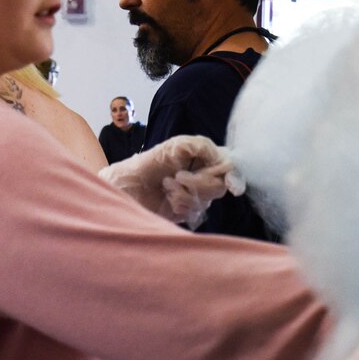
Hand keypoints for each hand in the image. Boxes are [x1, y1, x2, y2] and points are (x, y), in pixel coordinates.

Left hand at [99, 135, 245, 224]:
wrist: (126, 187)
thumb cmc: (148, 163)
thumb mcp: (175, 146)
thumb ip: (201, 146)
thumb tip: (222, 159)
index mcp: (202, 158)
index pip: (228, 167)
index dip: (232, 175)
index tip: (230, 183)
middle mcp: (202, 177)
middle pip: (220, 185)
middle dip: (199, 182)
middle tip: (177, 176)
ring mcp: (195, 196)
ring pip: (208, 200)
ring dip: (185, 193)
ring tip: (166, 186)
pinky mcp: (186, 212)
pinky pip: (196, 212)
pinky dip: (181, 205)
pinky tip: (167, 199)